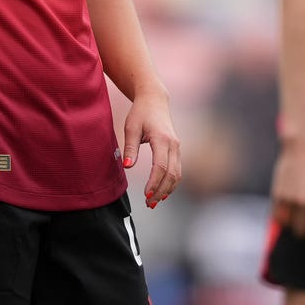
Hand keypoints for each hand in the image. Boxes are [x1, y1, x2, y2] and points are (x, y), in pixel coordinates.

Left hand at [122, 86, 181, 208]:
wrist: (154, 100)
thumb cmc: (140, 113)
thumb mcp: (131, 127)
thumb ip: (130, 147)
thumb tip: (127, 166)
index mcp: (162, 138)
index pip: (161, 166)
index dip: (154, 182)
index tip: (146, 195)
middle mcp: (173, 144)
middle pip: (172, 174)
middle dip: (161, 191)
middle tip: (149, 204)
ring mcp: (177, 147)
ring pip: (177, 174)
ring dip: (167, 189)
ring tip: (154, 201)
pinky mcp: (176, 149)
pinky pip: (177, 169)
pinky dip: (171, 182)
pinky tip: (162, 191)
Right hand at [271, 143, 304, 246]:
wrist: (300, 152)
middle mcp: (304, 203)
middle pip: (301, 230)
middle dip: (303, 235)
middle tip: (304, 236)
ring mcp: (289, 198)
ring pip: (288, 224)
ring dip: (291, 227)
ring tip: (294, 226)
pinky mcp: (277, 193)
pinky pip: (277, 214)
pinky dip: (280, 219)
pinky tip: (284, 219)